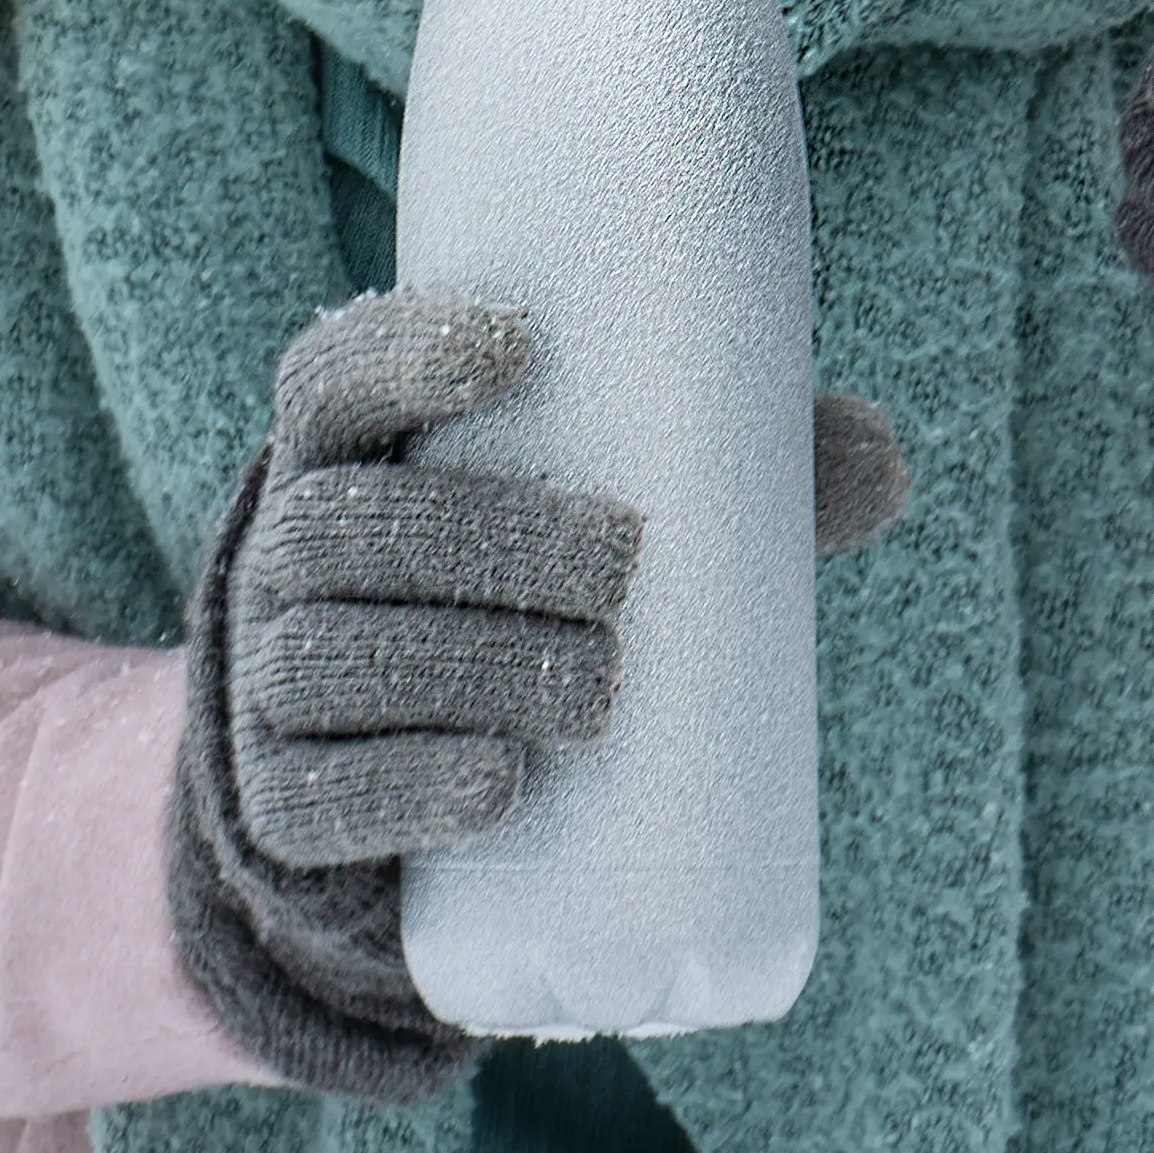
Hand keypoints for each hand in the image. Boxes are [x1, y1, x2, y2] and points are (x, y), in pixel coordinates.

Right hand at [171, 293, 908, 1099]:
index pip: (333, 380)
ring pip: (331, 658)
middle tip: (623, 565)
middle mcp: (287, 553)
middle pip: (347, 526)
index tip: (516, 351)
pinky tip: (499, 787)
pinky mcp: (279, 801)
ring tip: (597, 691)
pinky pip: (310, 798)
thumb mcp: (606, 509)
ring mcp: (268, 679)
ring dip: (469, 666)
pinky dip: (405, 787)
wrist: (408, 755)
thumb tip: (886, 460)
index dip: (403, 355)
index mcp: (357, 455)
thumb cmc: (527, 584)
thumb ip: (734, 471)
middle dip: (487, 540)